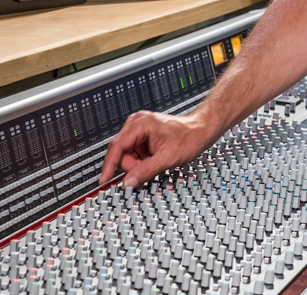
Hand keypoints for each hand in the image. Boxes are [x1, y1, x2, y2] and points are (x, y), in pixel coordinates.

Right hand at [99, 110, 215, 187]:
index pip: (116, 147)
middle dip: (133, 165)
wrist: (202, 130)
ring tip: (155, 161)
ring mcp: (138, 130)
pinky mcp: (142, 137)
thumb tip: (128, 183)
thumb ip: (146, 171)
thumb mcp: (167, 158)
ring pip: (127, 155)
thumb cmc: (190, 137)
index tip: (104, 180)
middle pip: (121, 153)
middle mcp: (136, 124)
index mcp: (140, 124)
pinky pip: (134, 154)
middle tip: (150, 167)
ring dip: (138, 164)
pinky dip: (142, 161)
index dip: (109, 165)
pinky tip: (154, 159)